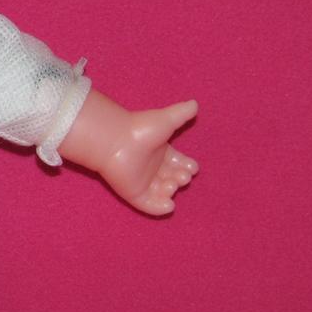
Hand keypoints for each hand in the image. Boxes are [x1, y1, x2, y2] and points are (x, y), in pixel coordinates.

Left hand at [101, 100, 197, 215]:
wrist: (117, 141)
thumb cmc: (141, 129)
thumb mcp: (167, 120)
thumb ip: (182, 113)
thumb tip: (195, 103)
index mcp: (161, 152)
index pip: (179, 162)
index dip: (187, 166)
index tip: (193, 167)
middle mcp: (153, 168)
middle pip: (173, 178)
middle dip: (181, 178)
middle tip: (183, 176)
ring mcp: (143, 181)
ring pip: (162, 192)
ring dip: (171, 191)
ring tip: (172, 184)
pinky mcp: (133, 193)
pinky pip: (148, 205)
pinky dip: (159, 208)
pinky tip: (169, 205)